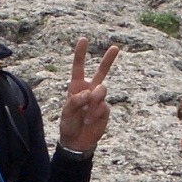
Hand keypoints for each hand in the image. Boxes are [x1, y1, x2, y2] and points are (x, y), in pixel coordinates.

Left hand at [57, 37, 119, 152]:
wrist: (78, 142)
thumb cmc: (69, 125)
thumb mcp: (66, 113)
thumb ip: (75, 101)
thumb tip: (89, 93)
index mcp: (77, 87)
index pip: (79, 67)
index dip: (81, 54)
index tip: (84, 39)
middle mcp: (89, 90)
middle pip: (101, 72)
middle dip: (108, 60)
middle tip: (115, 47)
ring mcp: (99, 99)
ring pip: (102, 90)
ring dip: (94, 101)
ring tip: (86, 113)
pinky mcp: (105, 109)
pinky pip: (103, 106)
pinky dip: (95, 113)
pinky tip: (89, 121)